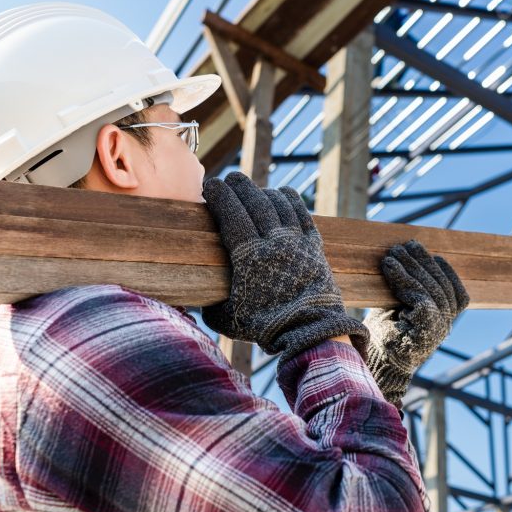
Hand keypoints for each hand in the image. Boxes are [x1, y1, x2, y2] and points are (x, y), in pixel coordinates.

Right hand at [201, 172, 368, 361]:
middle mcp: (274, 242)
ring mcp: (296, 242)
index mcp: (249, 256)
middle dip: (240, 186)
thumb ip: (211, 302)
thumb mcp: (227, 318)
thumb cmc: (265, 327)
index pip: (231, 214)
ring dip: (263, 191)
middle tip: (230, 179)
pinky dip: (290, 200)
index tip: (211, 186)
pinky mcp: (315, 247)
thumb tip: (197, 295)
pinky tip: (282, 194)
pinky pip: (302, 214)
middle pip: (254, 202)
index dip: (220, 196)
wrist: (310, 332)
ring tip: (252, 188)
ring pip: (278, 204)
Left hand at [364, 240, 469, 405]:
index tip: (433, 254)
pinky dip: (403, 280)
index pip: (457, 293)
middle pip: (442, 286)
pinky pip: (420, 297)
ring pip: (430, 289)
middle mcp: (446, 326)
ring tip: (392, 254)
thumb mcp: (400, 307)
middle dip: (422, 262)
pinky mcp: (427, 330)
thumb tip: (406, 259)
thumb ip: (410, 289)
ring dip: (409, 267)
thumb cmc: (384, 335)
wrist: (377, 364)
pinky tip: (389, 269)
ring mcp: (438, 329)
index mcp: (444, 321)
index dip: (447, 271)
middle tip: (404, 246)